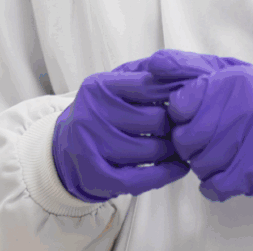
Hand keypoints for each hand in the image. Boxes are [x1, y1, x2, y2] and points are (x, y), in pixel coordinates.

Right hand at [51, 57, 192, 202]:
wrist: (62, 151)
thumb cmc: (101, 113)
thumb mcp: (114, 86)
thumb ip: (144, 75)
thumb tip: (180, 74)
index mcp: (100, 87)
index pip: (149, 85)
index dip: (174, 93)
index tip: (189, 98)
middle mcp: (93, 114)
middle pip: (155, 120)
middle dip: (174, 124)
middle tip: (185, 126)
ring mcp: (92, 147)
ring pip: (151, 150)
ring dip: (173, 150)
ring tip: (181, 146)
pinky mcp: (96, 177)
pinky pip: (141, 178)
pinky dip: (166, 173)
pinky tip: (179, 167)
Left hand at [146, 51, 252, 201]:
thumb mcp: (231, 72)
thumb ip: (191, 67)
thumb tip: (154, 62)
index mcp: (231, 81)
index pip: (179, 104)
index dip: (183, 114)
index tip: (195, 115)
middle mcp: (239, 108)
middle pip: (184, 138)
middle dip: (191, 142)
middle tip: (209, 136)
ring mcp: (245, 142)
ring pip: (196, 164)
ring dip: (204, 162)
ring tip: (223, 151)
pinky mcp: (250, 172)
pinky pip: (212, 186)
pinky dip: (215, 183)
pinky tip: (227, 170)